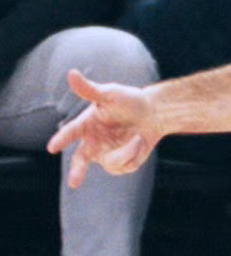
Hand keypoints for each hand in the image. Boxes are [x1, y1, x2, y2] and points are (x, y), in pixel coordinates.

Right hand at [48, 71, 161, 188]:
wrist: (152, 114)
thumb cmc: (128, 100)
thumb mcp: (110, 93)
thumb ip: (89, 90)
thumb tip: (71, 74)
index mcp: (85, 125)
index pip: (71, 133)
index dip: (61, 140)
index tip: (52, 147)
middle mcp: (92, 142)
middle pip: (81, 159)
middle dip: (78, 171)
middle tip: (74, 182)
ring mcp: (106, 155)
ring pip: (111, 162)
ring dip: (127, 150)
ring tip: (136, 136)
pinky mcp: (121, 164)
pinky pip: (125, 165)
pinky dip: (134, 153)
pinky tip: (138, 142)